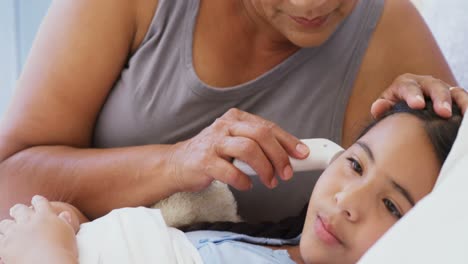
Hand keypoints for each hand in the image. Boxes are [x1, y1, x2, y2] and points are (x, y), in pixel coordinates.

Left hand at [0, 196, 77, 263]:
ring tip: (8, 228)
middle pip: (20, 209)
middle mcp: (29, 221)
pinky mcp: (5, 247)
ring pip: (5, 224)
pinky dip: (1, 239)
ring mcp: (15, 233)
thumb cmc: (64, 251)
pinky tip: (4, 242)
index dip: (37, 201)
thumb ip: (65, 221)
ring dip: (7, 225)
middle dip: (18, 210)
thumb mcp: (70, 233)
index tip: (36, 200)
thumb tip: (64, 213)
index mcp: (46, 216)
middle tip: (16, 211)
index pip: (40, 202)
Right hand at [168, 108, 309, 190]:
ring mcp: (213, 143)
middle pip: (260, 135)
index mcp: (236, 118)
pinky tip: (246, 184)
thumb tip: (289, 155)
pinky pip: (230, 172)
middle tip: (286, 174)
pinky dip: (243, 181)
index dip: (288, 141)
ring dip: (264, 169)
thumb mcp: (235, 142)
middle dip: (279, 156)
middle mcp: (225, 126)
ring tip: (270, 182)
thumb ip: (257, 144)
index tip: (302, 154)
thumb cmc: (212, 154)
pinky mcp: (204, 161)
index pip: (267, 127)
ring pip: (248, 149)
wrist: (178, 164)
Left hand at [371, 73, 467, 117]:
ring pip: (454, 91)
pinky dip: (467, 106)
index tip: (417, 105)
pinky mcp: (454, 97)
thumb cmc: (394, 110)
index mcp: (405, 84)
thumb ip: (382, 108)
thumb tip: (378, 107)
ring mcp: (441, 89)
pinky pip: (463, 99)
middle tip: (443, 113)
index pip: (408, 87)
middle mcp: (425, 83)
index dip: (413, 95)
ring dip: (460, 102)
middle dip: (440, 99)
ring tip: (464, 115)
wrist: (406, 111)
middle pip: (434, 86)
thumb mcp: (386, 108)